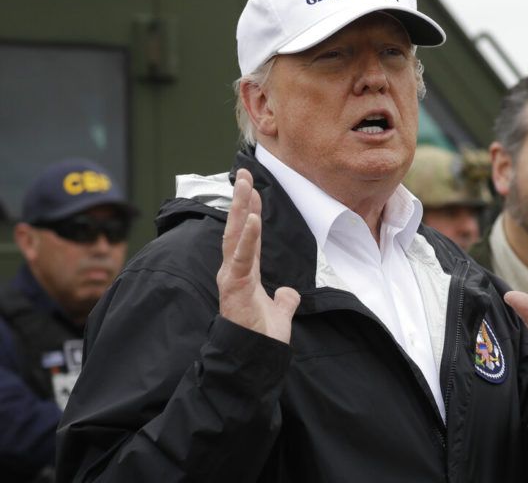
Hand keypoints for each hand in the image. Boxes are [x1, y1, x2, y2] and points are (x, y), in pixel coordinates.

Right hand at [216, 168, 299, 342]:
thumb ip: (284, 300)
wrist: (255, 358)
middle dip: (240, 200)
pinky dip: (247, 238)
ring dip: (239, 209)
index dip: (249, 212)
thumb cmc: (261, 337)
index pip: (247, 236)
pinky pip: (242, 258)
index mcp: (244, 273)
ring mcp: (232, 277)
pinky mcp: (234, 286)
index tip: (253, 190)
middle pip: (236, 228)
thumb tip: (289, 293)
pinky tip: (251, 219)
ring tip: (244, 185)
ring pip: (234, 236)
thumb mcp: (279, 313)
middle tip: (243, 174)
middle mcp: (234, 270)